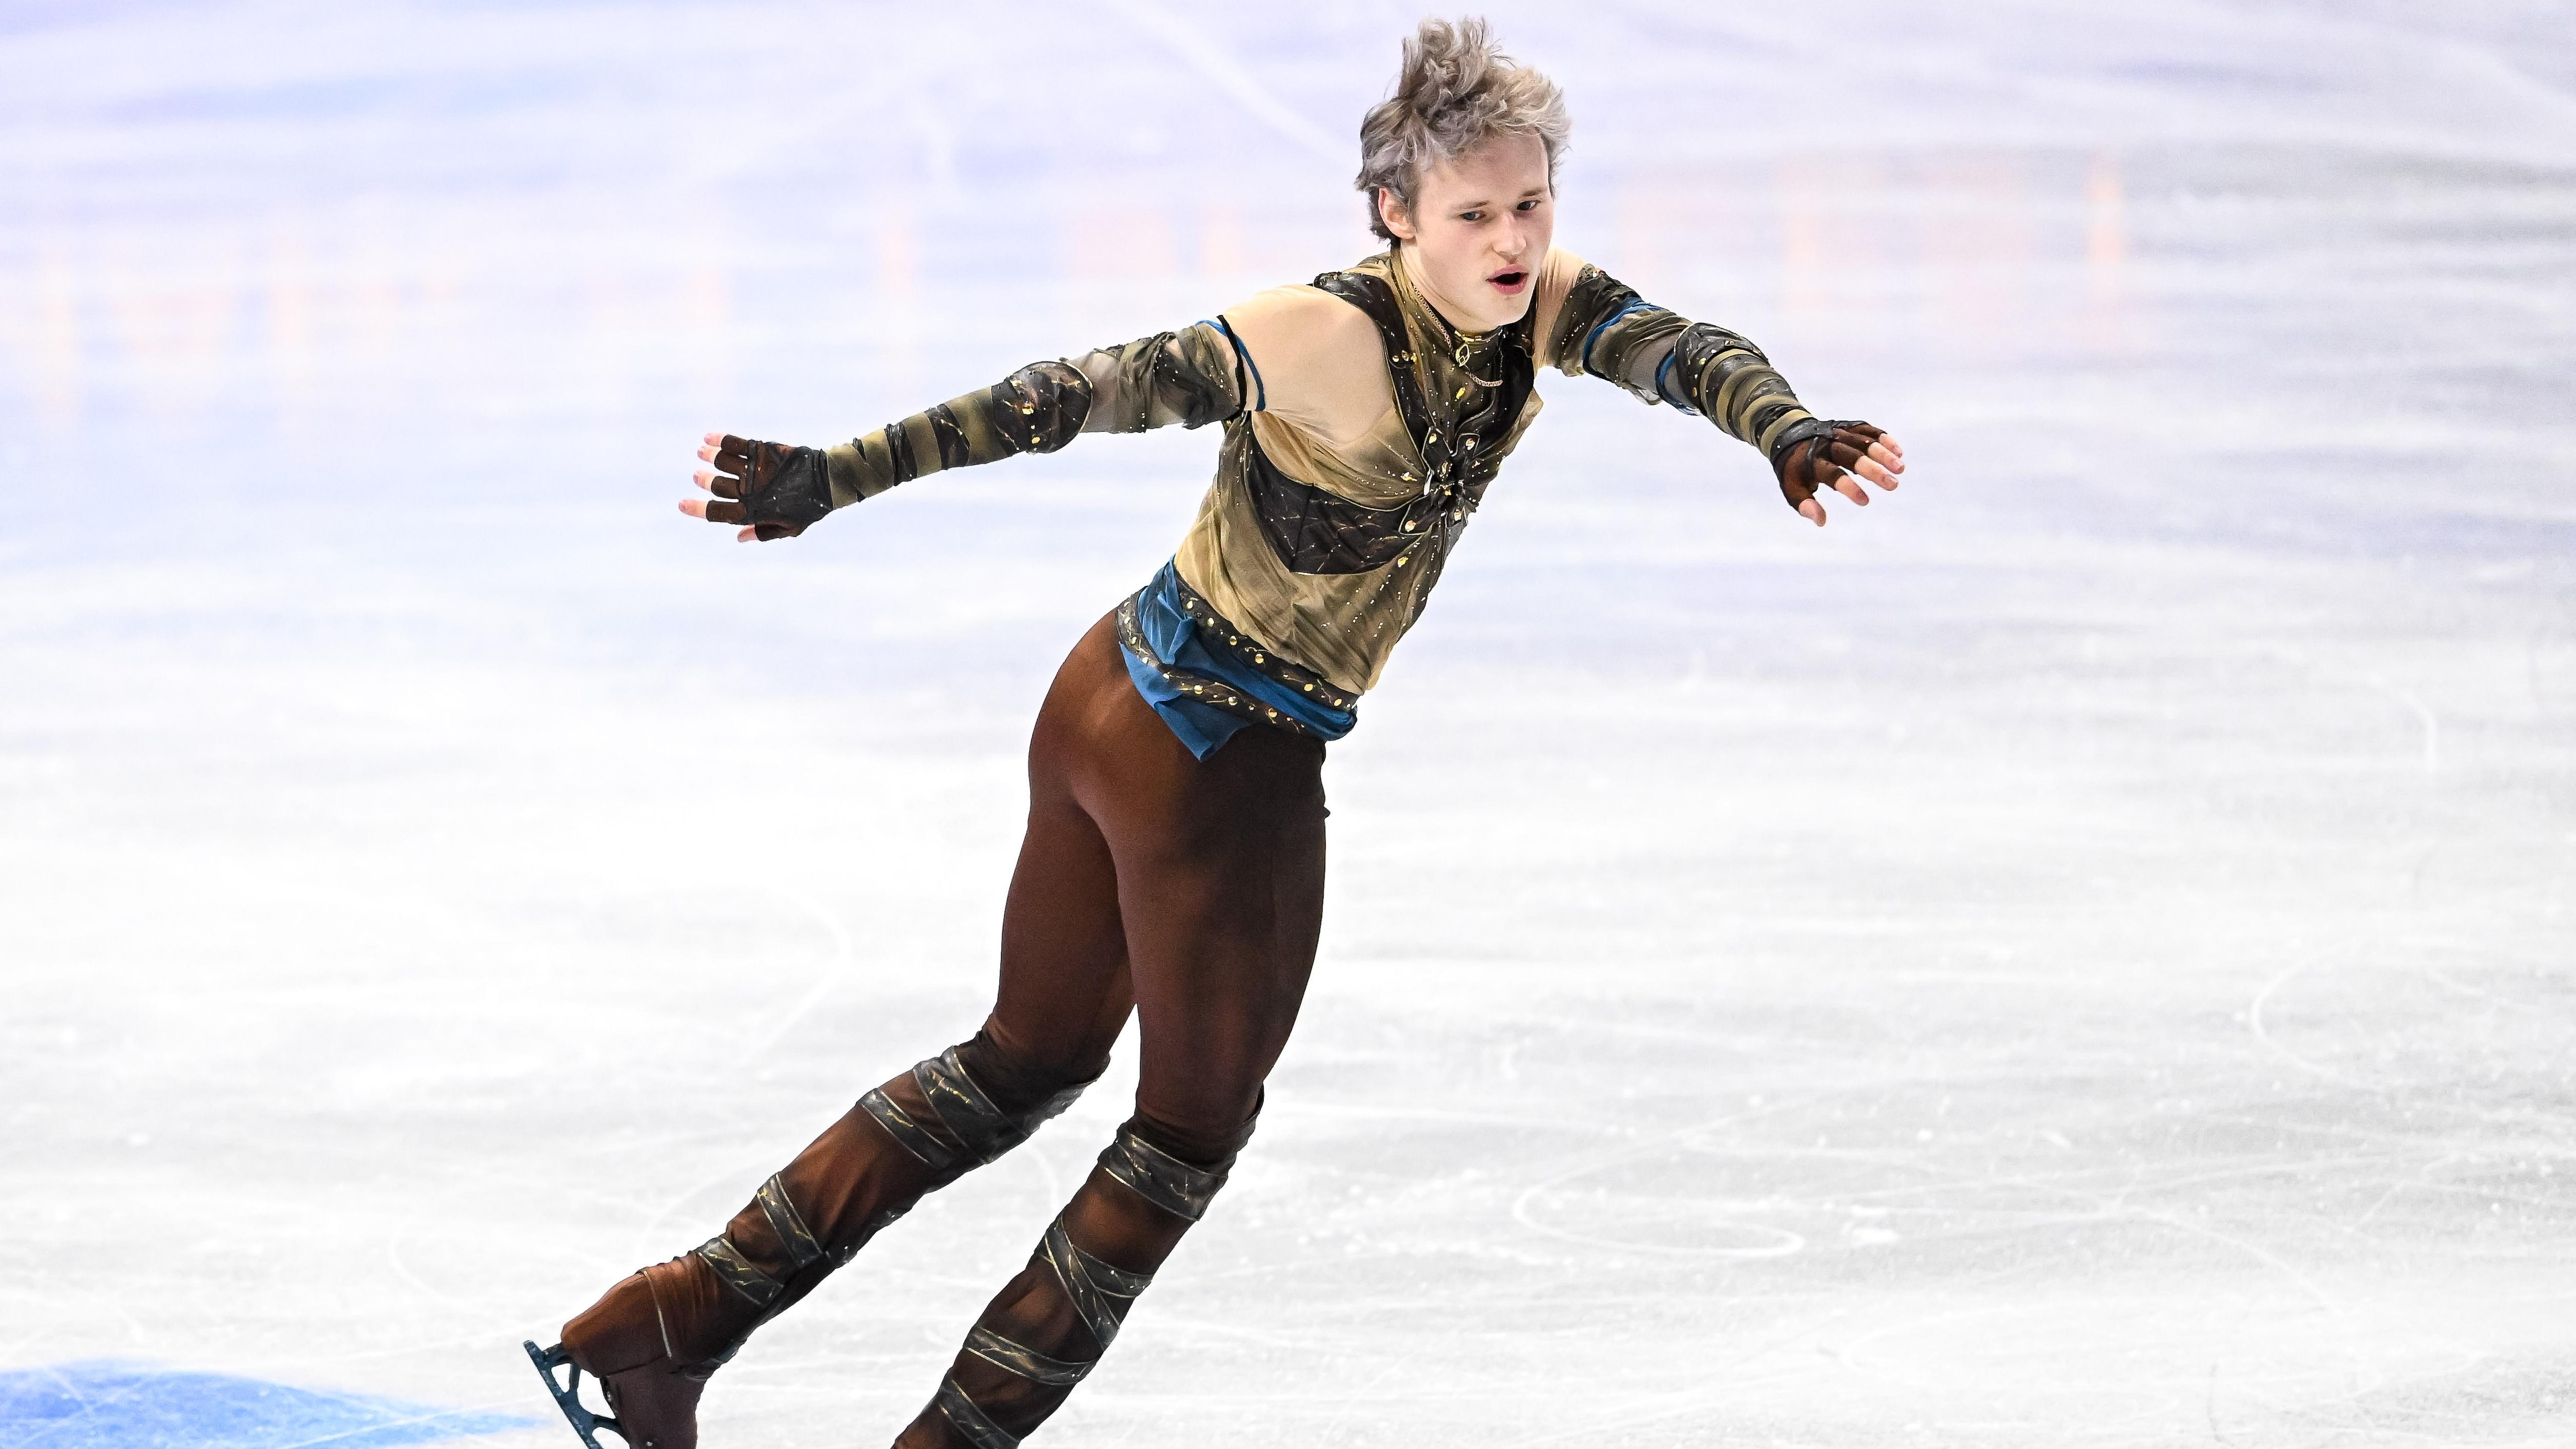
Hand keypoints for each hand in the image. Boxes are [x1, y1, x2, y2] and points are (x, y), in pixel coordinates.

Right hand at [682, 431, 832, 540]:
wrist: (828, 482)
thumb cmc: (810, 509)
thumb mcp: (789, 528)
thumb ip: (763, 532)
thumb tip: (739, 537)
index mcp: (754, 512)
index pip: (718, 513)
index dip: (697, 509)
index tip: (681, 504)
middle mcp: (751, 491)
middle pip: (716, 486)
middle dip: (703, 480)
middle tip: (697, 475)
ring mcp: (756, 469)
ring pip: (722, 462)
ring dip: (708, 457)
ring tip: (701, 452)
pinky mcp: (763, 451)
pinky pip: (737, 444)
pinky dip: (720, 440)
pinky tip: (709, 438)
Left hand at [1776, 421, 1904, 526]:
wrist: (1789, 436)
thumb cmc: (1795, 470)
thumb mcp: (1792, 489)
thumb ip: (1805, 505)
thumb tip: (1821, 522)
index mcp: (1811, 461)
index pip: (1832, 474)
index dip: (1848, 487)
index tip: (1865, 501)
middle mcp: (1827, 445)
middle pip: (1852, 456)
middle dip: (1873, 470)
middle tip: (1893, 485)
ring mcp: (1840, 433)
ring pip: (1864, 441)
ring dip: (1884, 454)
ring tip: (1900, 469)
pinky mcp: (1850, 427)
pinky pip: (1869, 430)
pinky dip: (1884, 439)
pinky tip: (1899, 453)